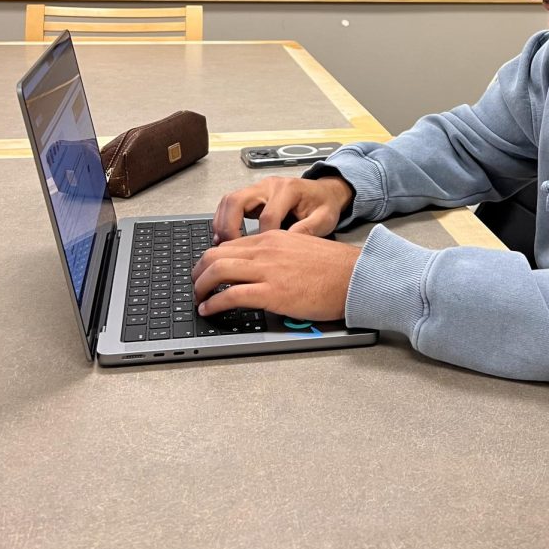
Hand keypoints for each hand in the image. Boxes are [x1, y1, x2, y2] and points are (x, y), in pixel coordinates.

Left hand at [191, 231, 360, 321]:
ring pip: (217, 271)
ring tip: (198, 299)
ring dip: (200, 287)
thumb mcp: (300, 247)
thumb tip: (260, 267)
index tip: (205, 271)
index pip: (229, 244)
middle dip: (198, 272)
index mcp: (272, 237)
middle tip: (195, 285)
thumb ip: (277, 252)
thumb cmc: (333, 267)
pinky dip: (214, 304)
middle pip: (215, 255)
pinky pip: (231, 295)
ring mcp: (267, 270)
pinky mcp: (272, 293)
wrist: (353, 276)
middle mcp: (265, 249)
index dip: (210, 259)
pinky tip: (209, 310)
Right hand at [212, 175, 353, 242]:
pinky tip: (223, 239)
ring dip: (222, 223)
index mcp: (288, 189)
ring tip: (222, 247)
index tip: (262, 256)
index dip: (262, 237)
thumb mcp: (325, 218)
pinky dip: (223, 220)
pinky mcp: (253, 195)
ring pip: (229, 200)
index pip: (268, 215)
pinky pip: (229, 204)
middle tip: (229, 250)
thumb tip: (288, 247)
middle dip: (230, 226)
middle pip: (238, 200)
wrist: (325, 191)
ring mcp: (258, 188)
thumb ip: (308, 230)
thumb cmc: (324, 205)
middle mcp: (269, 185)